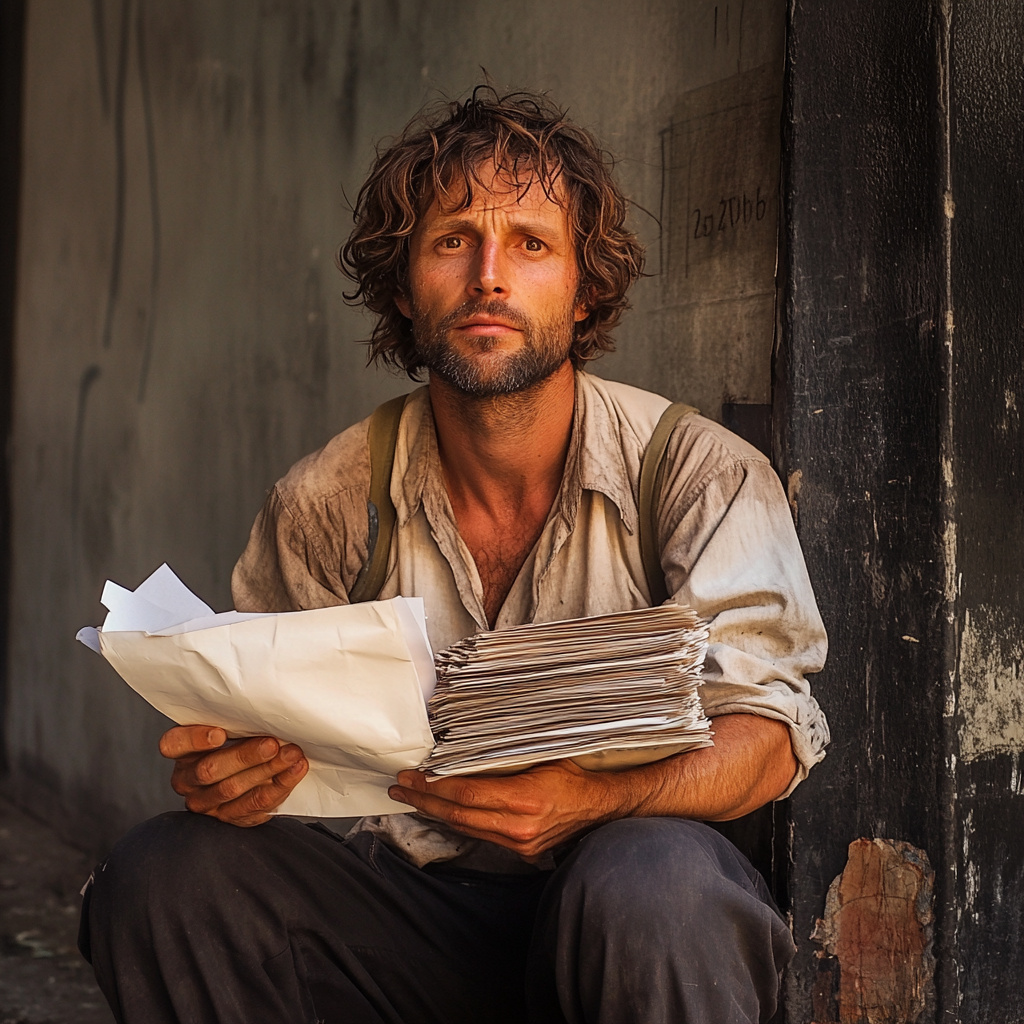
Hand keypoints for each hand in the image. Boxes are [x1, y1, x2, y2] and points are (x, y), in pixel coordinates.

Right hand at [160, 725, 308, 826]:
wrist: (253, 773)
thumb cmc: (238, 741)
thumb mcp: (230, 728)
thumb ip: (235, 720)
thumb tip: (264, 702)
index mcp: (182, 752)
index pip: (173, 744)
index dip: (194, 739)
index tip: (220, 733)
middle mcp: (188, 780)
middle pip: (209, 770)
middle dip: (244, 756)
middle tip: (271, 744)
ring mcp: (208, 802)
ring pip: (233, 789)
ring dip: (266, 770)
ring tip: (291, 754)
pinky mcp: (231, 817)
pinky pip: (255, 804)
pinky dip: (280, 785)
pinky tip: (296, 769)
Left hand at [389, 760, 629, 858]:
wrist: (601, 809)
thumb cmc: (573, 776)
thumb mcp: (542, 756)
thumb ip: (506, 757)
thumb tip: (468, 744)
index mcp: (524, 799)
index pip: (467, 793)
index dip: (435, 785)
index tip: (413, 776)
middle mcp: (518, 826)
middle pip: (458, 814)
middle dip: (424, 800)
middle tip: (400, 788)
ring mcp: (519, 842)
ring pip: (466, 828)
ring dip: (436, 812)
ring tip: (413, 798)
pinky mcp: (521, 851)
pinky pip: (481, 835)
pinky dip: (458, 821)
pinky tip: (443, 811)